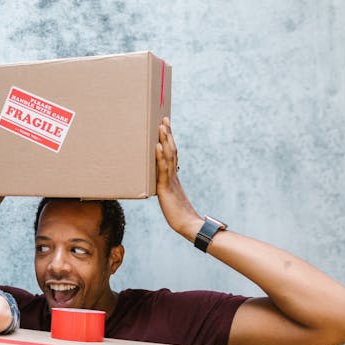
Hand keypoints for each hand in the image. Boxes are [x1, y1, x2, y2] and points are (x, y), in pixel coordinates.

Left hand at [155, 117, 200, 238]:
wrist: (188, 226)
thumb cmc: (179, 216)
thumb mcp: (170, 198)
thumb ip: (166, 190)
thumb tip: (160, 186)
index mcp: (173, 176)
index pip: (171, 154)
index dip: (169, 140)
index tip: (165, 126)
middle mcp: (172, 175)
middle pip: (171, 150)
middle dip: (167, 134)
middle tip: (163, 118)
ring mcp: (170, 180)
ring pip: (168, 156)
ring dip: (164, 140)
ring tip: (161, 126)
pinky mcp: (166, 188)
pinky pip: (163, 169)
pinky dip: (160, 157)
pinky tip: (157, 146)